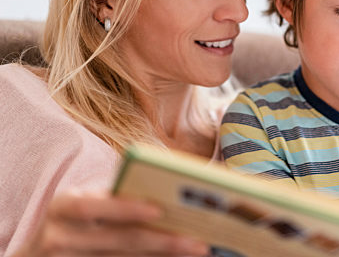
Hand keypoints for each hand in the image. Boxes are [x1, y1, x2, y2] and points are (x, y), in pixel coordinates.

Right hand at [12, 190, 208, 256]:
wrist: (36, 255)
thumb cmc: (72, 219)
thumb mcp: (83, 202)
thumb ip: (113, 197)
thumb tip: (168, 192)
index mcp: (64, 205)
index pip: (93, 207)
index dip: (125, 209)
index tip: (160, 210)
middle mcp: (60, 236)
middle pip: (118, 241)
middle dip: (162, 241)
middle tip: (198, 241)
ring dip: (163, 256)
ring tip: (196, 251)